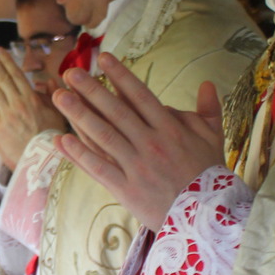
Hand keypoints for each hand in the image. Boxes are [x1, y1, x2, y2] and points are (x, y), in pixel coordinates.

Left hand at [0, 45, 65, 171]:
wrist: (46, 162)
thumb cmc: (54, 138)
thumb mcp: (58, 113)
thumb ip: (51, 95)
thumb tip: (47, 81)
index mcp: (32, 98)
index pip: (16, 75)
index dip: (6, 61)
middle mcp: (17, 103)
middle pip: (1, 78)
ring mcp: (6, 115)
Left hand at [49, 53, 224, 230]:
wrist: (207, 217)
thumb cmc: (208, 173)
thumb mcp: (214, 137)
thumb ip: (208, 108)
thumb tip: (206, 83)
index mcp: (170, 128)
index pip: (141, 96)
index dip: (121, 76)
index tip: (103, 58)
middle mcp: (150, 143)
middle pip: (116, 112)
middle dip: (92, 90)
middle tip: (70, 73)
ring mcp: (137, 166)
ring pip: (103, 136)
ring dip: (79, 115)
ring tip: (60, 97)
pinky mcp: (126, 188)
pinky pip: (99, 168)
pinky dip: (79, 155)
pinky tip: (61, 140)